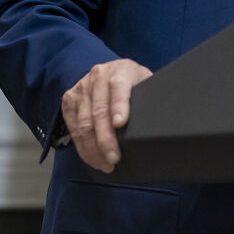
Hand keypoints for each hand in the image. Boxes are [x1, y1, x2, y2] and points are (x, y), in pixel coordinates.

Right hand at [61, 58, 152, 172]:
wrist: (112, 71)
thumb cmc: (133, 83)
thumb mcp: (146, 83)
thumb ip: (150, 97)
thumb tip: (163, 120)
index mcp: (122, 70)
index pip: (119, 87)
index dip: (119, 106)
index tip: (121, 124)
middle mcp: (99, 75)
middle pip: (99, 111)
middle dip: (105, 139)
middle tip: (114, 158)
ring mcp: (82, 87)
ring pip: (84, 123)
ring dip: (93, 148)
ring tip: (106, 164)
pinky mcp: (69, 100)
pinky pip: (73, 128)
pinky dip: (83, 147)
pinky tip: (94, 158)